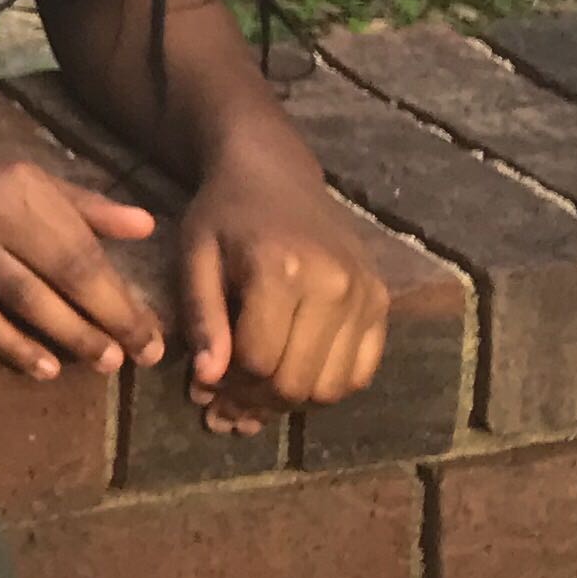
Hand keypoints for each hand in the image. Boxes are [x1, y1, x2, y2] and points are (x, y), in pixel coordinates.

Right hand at [0, 156, 166, 381]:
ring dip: (61, 336)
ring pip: (16, 301)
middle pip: (52, 280)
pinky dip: (8, 344)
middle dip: (96, 323)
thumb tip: (146, 226)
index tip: (149, 336)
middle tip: (127, 358)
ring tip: (99, 364)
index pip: (79, 255)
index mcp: (20, 192)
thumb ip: (90, 209)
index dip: (118, 301)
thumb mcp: (38, 181)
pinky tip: (40, 367)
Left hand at [178, 146, 387, 434]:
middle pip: (296, 381)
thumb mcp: (195, 256)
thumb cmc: (225, 215)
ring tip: (257, 392)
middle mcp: (334, 285)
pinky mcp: (382, 301)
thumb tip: (208, 380)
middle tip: (228, 403)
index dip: (226, 386)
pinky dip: (327, 387)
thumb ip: (201, 318)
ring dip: (291, 402)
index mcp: (281, 270)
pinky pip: (360, 372)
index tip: (203, 389)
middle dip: (256, 401)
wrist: (275, 174)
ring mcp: (365, 294)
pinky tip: (294, 374)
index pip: (257, 361)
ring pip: (330, 387)